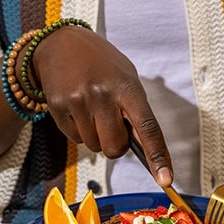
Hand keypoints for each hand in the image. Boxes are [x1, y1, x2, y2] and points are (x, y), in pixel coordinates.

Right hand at [31, 26, 172, 185]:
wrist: (59, 43)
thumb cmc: (100, 64)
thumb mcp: (125, 77)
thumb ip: (135, 110)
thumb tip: (143, 149)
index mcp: (126, 87)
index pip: (147, 127)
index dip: (158, 155)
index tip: (166, 179)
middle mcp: (102, 95)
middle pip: (115, 148)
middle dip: (115, 145)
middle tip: (111, 124)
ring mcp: (78, 102)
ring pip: (94, 146)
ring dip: (95, 135)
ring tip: (91, 108)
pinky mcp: (58, 108)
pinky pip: (75, 139)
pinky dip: (78, 130)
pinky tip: (76, 108)